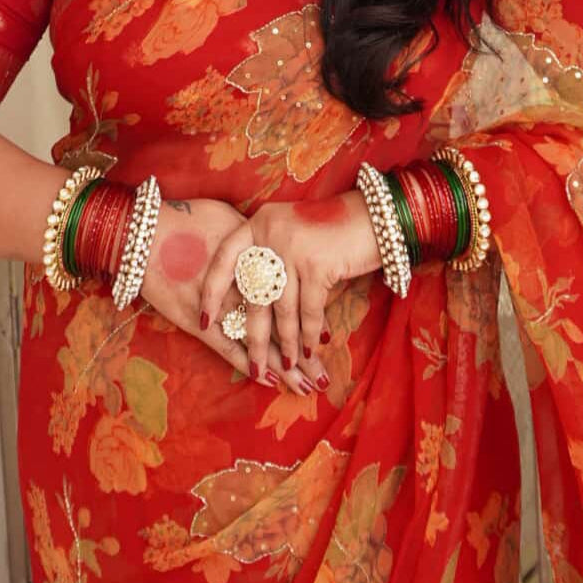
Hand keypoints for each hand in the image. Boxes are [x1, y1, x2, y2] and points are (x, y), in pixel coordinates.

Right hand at [139, 196, 324, 395]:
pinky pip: (228, 347)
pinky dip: (247, 362)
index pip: (292, 290)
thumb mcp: (227, 218)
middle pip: (282, 321)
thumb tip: (276, 244)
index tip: (330, 331)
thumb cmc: (183, 218)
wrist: (142, 231)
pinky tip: (269, 381)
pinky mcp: (198, 321)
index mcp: (256, 257)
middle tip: (325, 372)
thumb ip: (254, 236)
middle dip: (303, 349)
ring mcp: (222, 305)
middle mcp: (244, 283)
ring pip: (261, 340)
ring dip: (284, 364)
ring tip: (309, 385)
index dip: (313, 311)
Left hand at [199, 191, 381, 381]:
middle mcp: (270, 232)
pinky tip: (311, 349)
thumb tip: (256, 302)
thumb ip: (272, 256)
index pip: (225, 259)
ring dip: (286, 342)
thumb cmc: (334, 229)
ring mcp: (292, 248)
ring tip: (287, 366)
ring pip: (281, 307)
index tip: (206, 320)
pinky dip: (310, 332)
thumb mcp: (293, 232)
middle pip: (254, 293)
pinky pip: (308, 310)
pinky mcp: (316, 265)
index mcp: (259, 222)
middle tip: (254, 366)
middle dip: (255, 335)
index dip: (213, 291)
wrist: (376, 216)